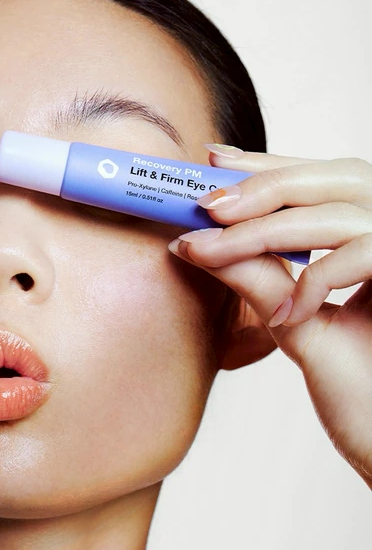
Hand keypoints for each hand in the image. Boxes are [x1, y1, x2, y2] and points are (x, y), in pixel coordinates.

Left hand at [167, 145, 371, 488]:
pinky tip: (284, 313)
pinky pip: (367, 253)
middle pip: (337, 177)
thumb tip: (195, 243)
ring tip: (208, 250)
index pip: (321, 181)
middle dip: (264, 186)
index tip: (213, 160)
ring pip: (340, 214)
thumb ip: (259, 279)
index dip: (269, 165)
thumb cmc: (357, 389)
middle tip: (205, 204)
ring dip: (264, 233)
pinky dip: (316, 278)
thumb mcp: (296, 324)